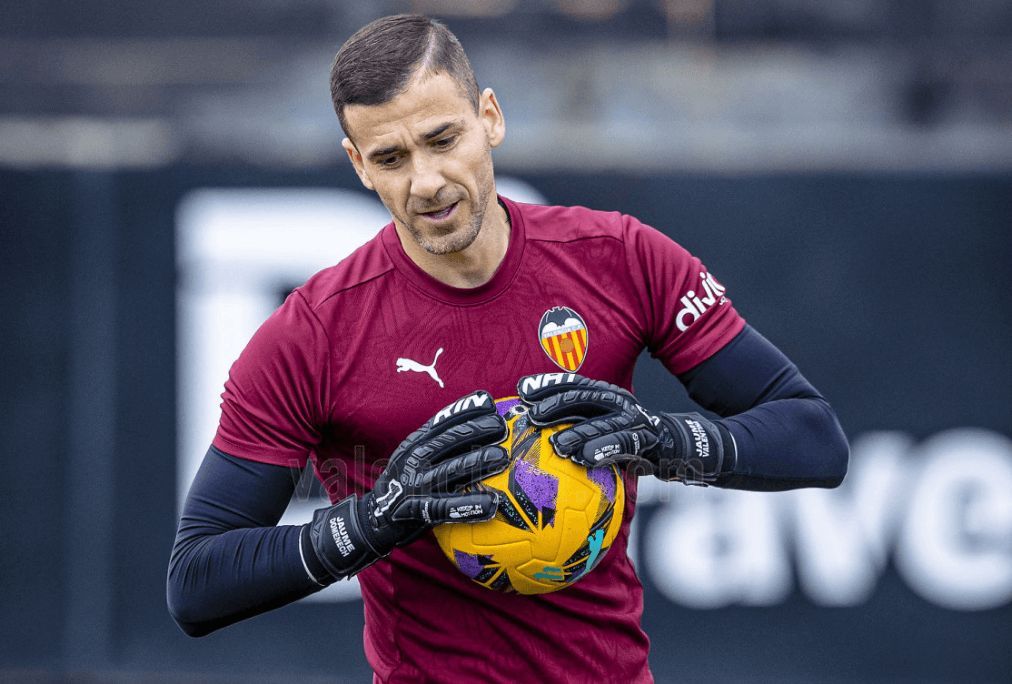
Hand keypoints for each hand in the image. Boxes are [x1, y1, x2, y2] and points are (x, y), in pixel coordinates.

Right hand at [306, 390, 508, 580]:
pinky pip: (448, 507)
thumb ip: (438, 442)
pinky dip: (470, 505)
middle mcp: (414, 459)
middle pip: (450, 440)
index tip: (490, 403)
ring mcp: (416, 484)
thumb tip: (475, 427)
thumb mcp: (413, 455)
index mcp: (415, 443)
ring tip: (501, 456)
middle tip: (502, 427)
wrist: (374, 517)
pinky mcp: (419, 509)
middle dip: (478, 431)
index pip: (442, 421)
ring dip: (477, 462)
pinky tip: (491, 503)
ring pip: (450, 470)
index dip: (466, 409)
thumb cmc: (404, 483)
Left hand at [517, 373, 734, 484]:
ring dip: (577, 432)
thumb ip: (583, 429)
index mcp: (608, 396)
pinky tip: (585, 458)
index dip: (547, 384)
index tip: (521, 390)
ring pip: (601, 422)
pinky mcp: (650, 440)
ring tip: (556, 445)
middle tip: (530, 416)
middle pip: (582, 398)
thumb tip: (541, 439)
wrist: (692, 447)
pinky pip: (624, 444)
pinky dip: (603, 449)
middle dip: (555, 404)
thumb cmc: (641, 443)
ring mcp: (635, 420)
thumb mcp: (609, 431)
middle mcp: (620, 403)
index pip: (573, 385)